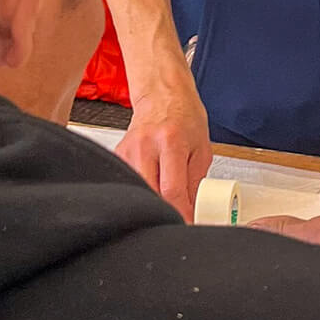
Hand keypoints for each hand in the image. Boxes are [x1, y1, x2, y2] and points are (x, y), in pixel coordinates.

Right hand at [116, 79, 212, 221]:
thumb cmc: (184, 117)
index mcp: (171, 141)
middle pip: (149, 194)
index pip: (172, 190)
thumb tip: (191, 213)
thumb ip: (196, 182)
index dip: (180, 214)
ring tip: (165, 201)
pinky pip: (128, 182)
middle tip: (176, 218)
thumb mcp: (202, 148)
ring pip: (136, 191)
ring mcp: (127, 150)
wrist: (163, 95)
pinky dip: (141, 190)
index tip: (187, 224)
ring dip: (151, 201)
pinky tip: (151, 186)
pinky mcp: (117, 154)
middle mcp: (145, 145)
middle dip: (164, 211)